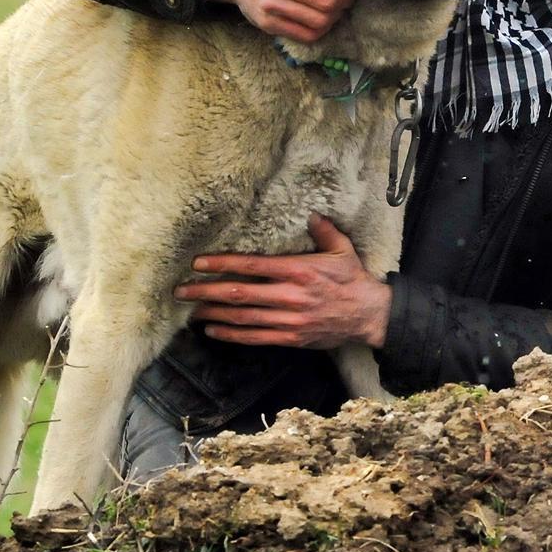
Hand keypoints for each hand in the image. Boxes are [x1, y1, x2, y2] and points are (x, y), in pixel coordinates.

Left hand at [177, 216, 391, 349]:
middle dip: (206, 291)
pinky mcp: (291, 337)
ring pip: (242, 317)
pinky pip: (255, 337)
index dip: (221, 264)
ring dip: (213, 313)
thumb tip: (311, 214)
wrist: (369, 315)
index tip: (199, 263)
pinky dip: (231, 334)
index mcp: (298, 271)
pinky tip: (213, 330)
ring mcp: (288, 319)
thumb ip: (323, 231)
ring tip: (191, 309)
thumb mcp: (342, 249)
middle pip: (238, 293)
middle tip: (181, 291)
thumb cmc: (353, 280)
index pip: (251, 266)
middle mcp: (289, 296)